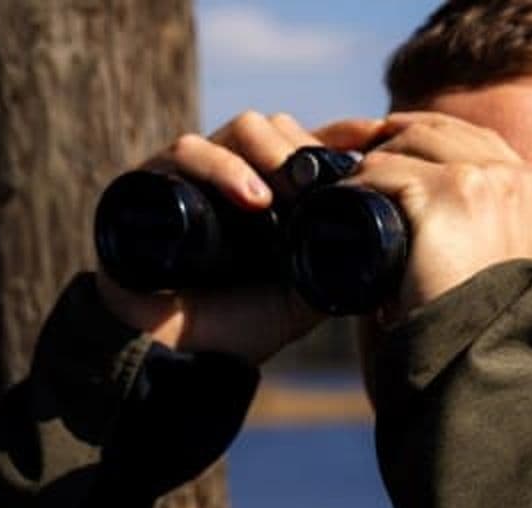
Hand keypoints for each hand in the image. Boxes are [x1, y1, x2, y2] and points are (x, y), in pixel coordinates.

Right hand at [97, 112, 385, 362]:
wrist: (181, 356)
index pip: (304, 143)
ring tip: (279, 200)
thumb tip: (377, 240)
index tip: (373, 136)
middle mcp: (235, 179)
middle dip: (301, 152)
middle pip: (276, 128)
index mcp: (271, 196)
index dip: (337, 136)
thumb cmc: (240, 326)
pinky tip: (251, 200)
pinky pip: (187, 151)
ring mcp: (197, 177)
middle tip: (314, 192)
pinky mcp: (154, 183)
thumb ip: (333, 263)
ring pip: (241, 129)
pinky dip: (222, 167)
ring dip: (269, 155)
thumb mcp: (303, 295)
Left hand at [343, 111, 531, 320]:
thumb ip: (486, 233)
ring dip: (376, 161)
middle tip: (358, 159)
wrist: (482, 356)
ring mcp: (488, 180)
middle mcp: (521, 178)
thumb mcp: (499, 268)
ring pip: (413, 142)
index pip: (476, 141)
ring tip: (348, 185)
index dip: (428, 139)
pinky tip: (340, 202)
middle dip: (395, 136)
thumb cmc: (483, 326)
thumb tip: (438, 224)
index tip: (393, 151)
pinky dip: (358, 183)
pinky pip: (387, 170)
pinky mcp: (450, 192)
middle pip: (443, 130)